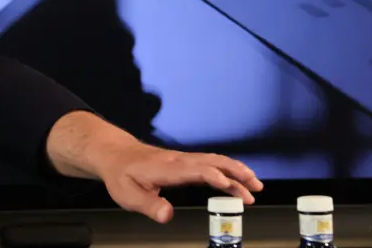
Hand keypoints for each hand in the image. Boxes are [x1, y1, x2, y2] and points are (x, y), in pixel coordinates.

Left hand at [98, 143, 263, 222]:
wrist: (116, 155)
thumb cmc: (122, 175)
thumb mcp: (128, 195)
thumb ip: (149, 206)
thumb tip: (167, 216)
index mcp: (166, 168)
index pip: (194, 169)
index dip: (212, 176)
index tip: (228, 186)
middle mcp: (178, 160)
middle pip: (212, 161)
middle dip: (235, 173)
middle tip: (255, 187)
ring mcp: (183, 159)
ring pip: (214, 161)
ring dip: (236, 171)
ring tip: (255, 186)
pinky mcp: (184, 162)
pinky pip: (210, 164)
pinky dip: (227, 171)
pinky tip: (236, 182)